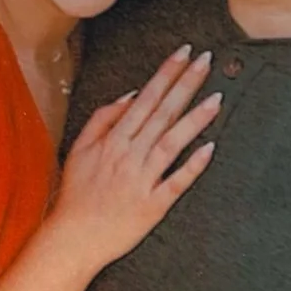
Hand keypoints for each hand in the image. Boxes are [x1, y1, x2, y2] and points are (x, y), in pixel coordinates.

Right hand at [49, 46, 219, 275]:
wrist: (74, 237)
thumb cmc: (76, 194)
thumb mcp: (79, 149)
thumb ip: (102, 119)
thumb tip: (131, 95)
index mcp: (114, 140)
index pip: (146, 98)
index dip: (167, 73)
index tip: (184, 53)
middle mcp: (130, 155)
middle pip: (163, 113)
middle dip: (186, 84)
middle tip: (206, 61)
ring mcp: (143, 180)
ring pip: (173, 142)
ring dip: (195, 119)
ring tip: (217, 98)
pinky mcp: (154, 205)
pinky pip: (176, 182)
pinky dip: (193, 165)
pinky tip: (210, 148)